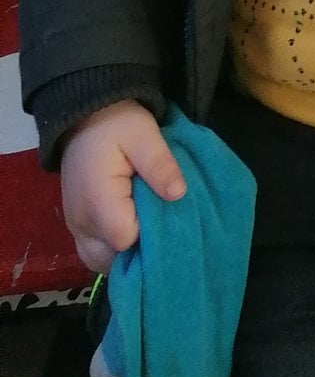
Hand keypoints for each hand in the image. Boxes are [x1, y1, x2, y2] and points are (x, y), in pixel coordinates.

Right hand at [59, 101, 184, 274]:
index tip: (168, 215)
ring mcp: (75, 227)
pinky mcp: (77, 225)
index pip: (126, 239)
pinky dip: (113, 249)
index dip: (150, 233)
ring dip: (125, 252)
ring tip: (149, 228)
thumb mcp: (144, 134)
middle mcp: (81, 222)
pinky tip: (135, 230)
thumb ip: (159, 165)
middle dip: (139, 249)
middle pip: (111, 258)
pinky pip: (94, 252)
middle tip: (162, 224)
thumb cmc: (117, 123)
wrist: (86, 116)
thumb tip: (178, 194)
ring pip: (101, 260)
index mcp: (98, 202)